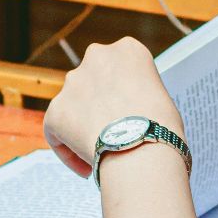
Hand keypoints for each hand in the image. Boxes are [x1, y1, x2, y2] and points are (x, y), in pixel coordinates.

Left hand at [42, 37, 183, 177]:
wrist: (142, 147)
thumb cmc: (162, 127)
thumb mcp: (160, 97)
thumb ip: (139, 95)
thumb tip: (130, 112)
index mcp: (128, 50)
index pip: (121, 68)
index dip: (124, 93)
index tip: (130, 114)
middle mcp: (97, 57)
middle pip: (94, 81)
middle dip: (99, 104)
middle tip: (113, 130)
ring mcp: (73, 82)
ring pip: (74, 104)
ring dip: (83, 125)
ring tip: (101, 152)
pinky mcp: (55, 110)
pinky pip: (57, 130)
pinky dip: (68, 150)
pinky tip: (85, 168)